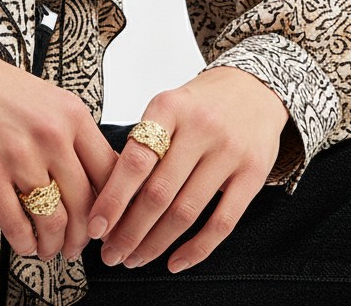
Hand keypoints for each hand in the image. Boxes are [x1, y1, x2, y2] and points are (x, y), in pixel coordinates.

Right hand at [0, 19, 118, 261]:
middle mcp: (50, 134)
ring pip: (54, 219)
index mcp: (70, 113)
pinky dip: (25, 244)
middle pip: (85, 203)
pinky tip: (25, 244)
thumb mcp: (45, 98)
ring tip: (50, 250)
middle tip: (76, 247)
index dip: (113, 205)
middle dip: (83, 235)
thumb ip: (69, 133)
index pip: (109, 171)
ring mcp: (18, 155)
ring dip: (54, 245)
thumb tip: (92, 177)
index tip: (107, 221)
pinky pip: (16, 225)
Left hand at [86, 66, 290, 272]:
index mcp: (169, 107)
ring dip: (155, 243)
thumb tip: (110, 201)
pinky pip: (223, 222)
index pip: (136, 159)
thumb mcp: (167, 107)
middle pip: (159, 192)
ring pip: (186, 211)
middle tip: (111, 254)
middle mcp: (201, 126)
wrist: (255, 88)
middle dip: (129, 231)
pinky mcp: (254, 173)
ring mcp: (229, 151)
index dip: (113, 198)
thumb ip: (144, 145)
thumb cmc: (200, 104)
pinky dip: (196, 249)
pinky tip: (175, 262)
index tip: (96, 226)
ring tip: (135, 259)